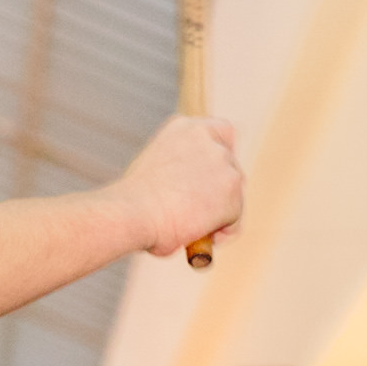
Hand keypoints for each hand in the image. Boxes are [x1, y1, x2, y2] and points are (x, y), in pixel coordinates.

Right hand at [116, 114, 241, 260]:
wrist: (131, 212)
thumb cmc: (131, 202)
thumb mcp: (156, 172)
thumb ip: (180, 175)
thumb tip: (192, 202)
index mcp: (184, 127)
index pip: (220, 133)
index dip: (219, 156)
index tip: (212, 176)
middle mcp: (209, 140)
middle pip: (231, 165)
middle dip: (220, 191)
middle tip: (200, 214)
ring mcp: (224, 165)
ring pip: (234, 195)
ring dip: (218, 213)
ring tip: (193, 229)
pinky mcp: (233, 193)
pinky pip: (235, 221)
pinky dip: (221, 233)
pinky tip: (197, 238)